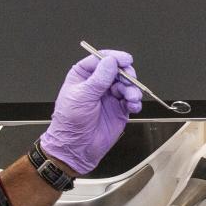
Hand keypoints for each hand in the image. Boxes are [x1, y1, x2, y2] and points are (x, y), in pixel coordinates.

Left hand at [38, 50, 143, 175]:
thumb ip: (99, 79)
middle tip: (129, 80)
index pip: (101, 59)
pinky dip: (135, 102)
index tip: (125, 60)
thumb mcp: (82, 96)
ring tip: (131, 97)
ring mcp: (109, 97)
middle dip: (126, 74)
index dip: (114, 57)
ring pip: (127, 85)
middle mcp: (98, 84)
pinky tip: (132, 106)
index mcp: (83, 76)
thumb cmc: (70, 122)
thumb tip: (111, 61)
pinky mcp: (119, 110)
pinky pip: (131, 101)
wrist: (76, 148)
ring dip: (133, 89)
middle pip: (118, 70)